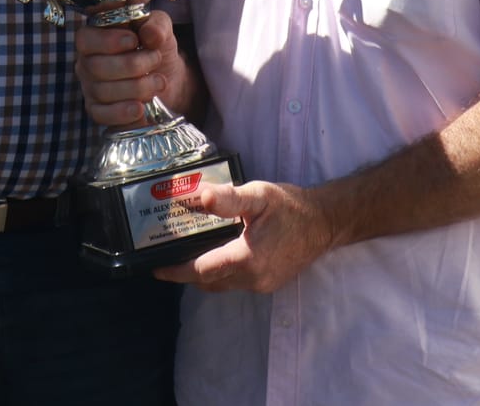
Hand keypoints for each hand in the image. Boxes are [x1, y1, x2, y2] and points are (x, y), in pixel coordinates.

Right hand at [74, 8, 184, 127]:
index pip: (85, 39)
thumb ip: (156, 26)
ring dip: (136, 87)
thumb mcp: (160, 29)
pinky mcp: (98, 111)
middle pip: (96, 67)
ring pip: (102, 91)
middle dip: (131, 64)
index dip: (108, 41)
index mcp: (94, 38)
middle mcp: (87, 63)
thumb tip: (150, 34)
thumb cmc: (154, 47)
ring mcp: (90, 88)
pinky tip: (140, 108)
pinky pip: (102, 115)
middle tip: (156, 59)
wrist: (167, 77)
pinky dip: (122, 113)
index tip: (134, 40)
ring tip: (159, 82)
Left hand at [153, 179, 334, 294]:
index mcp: (247, 258)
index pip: (201, 270)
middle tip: (166, 257)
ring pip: (222, 284)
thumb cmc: (290, 207)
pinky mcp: (268, 284)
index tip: (156, 268)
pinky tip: (215, 254)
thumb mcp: (258, 195)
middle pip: (208, 281)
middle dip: (185, 272)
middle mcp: (253, 278)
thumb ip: (228, 198)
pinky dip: (220, 273)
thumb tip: (199, 197)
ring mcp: (261, 285)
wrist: (324, 223)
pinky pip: (235, 283)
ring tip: (185, 254)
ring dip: (203, 273)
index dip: (176, 271)